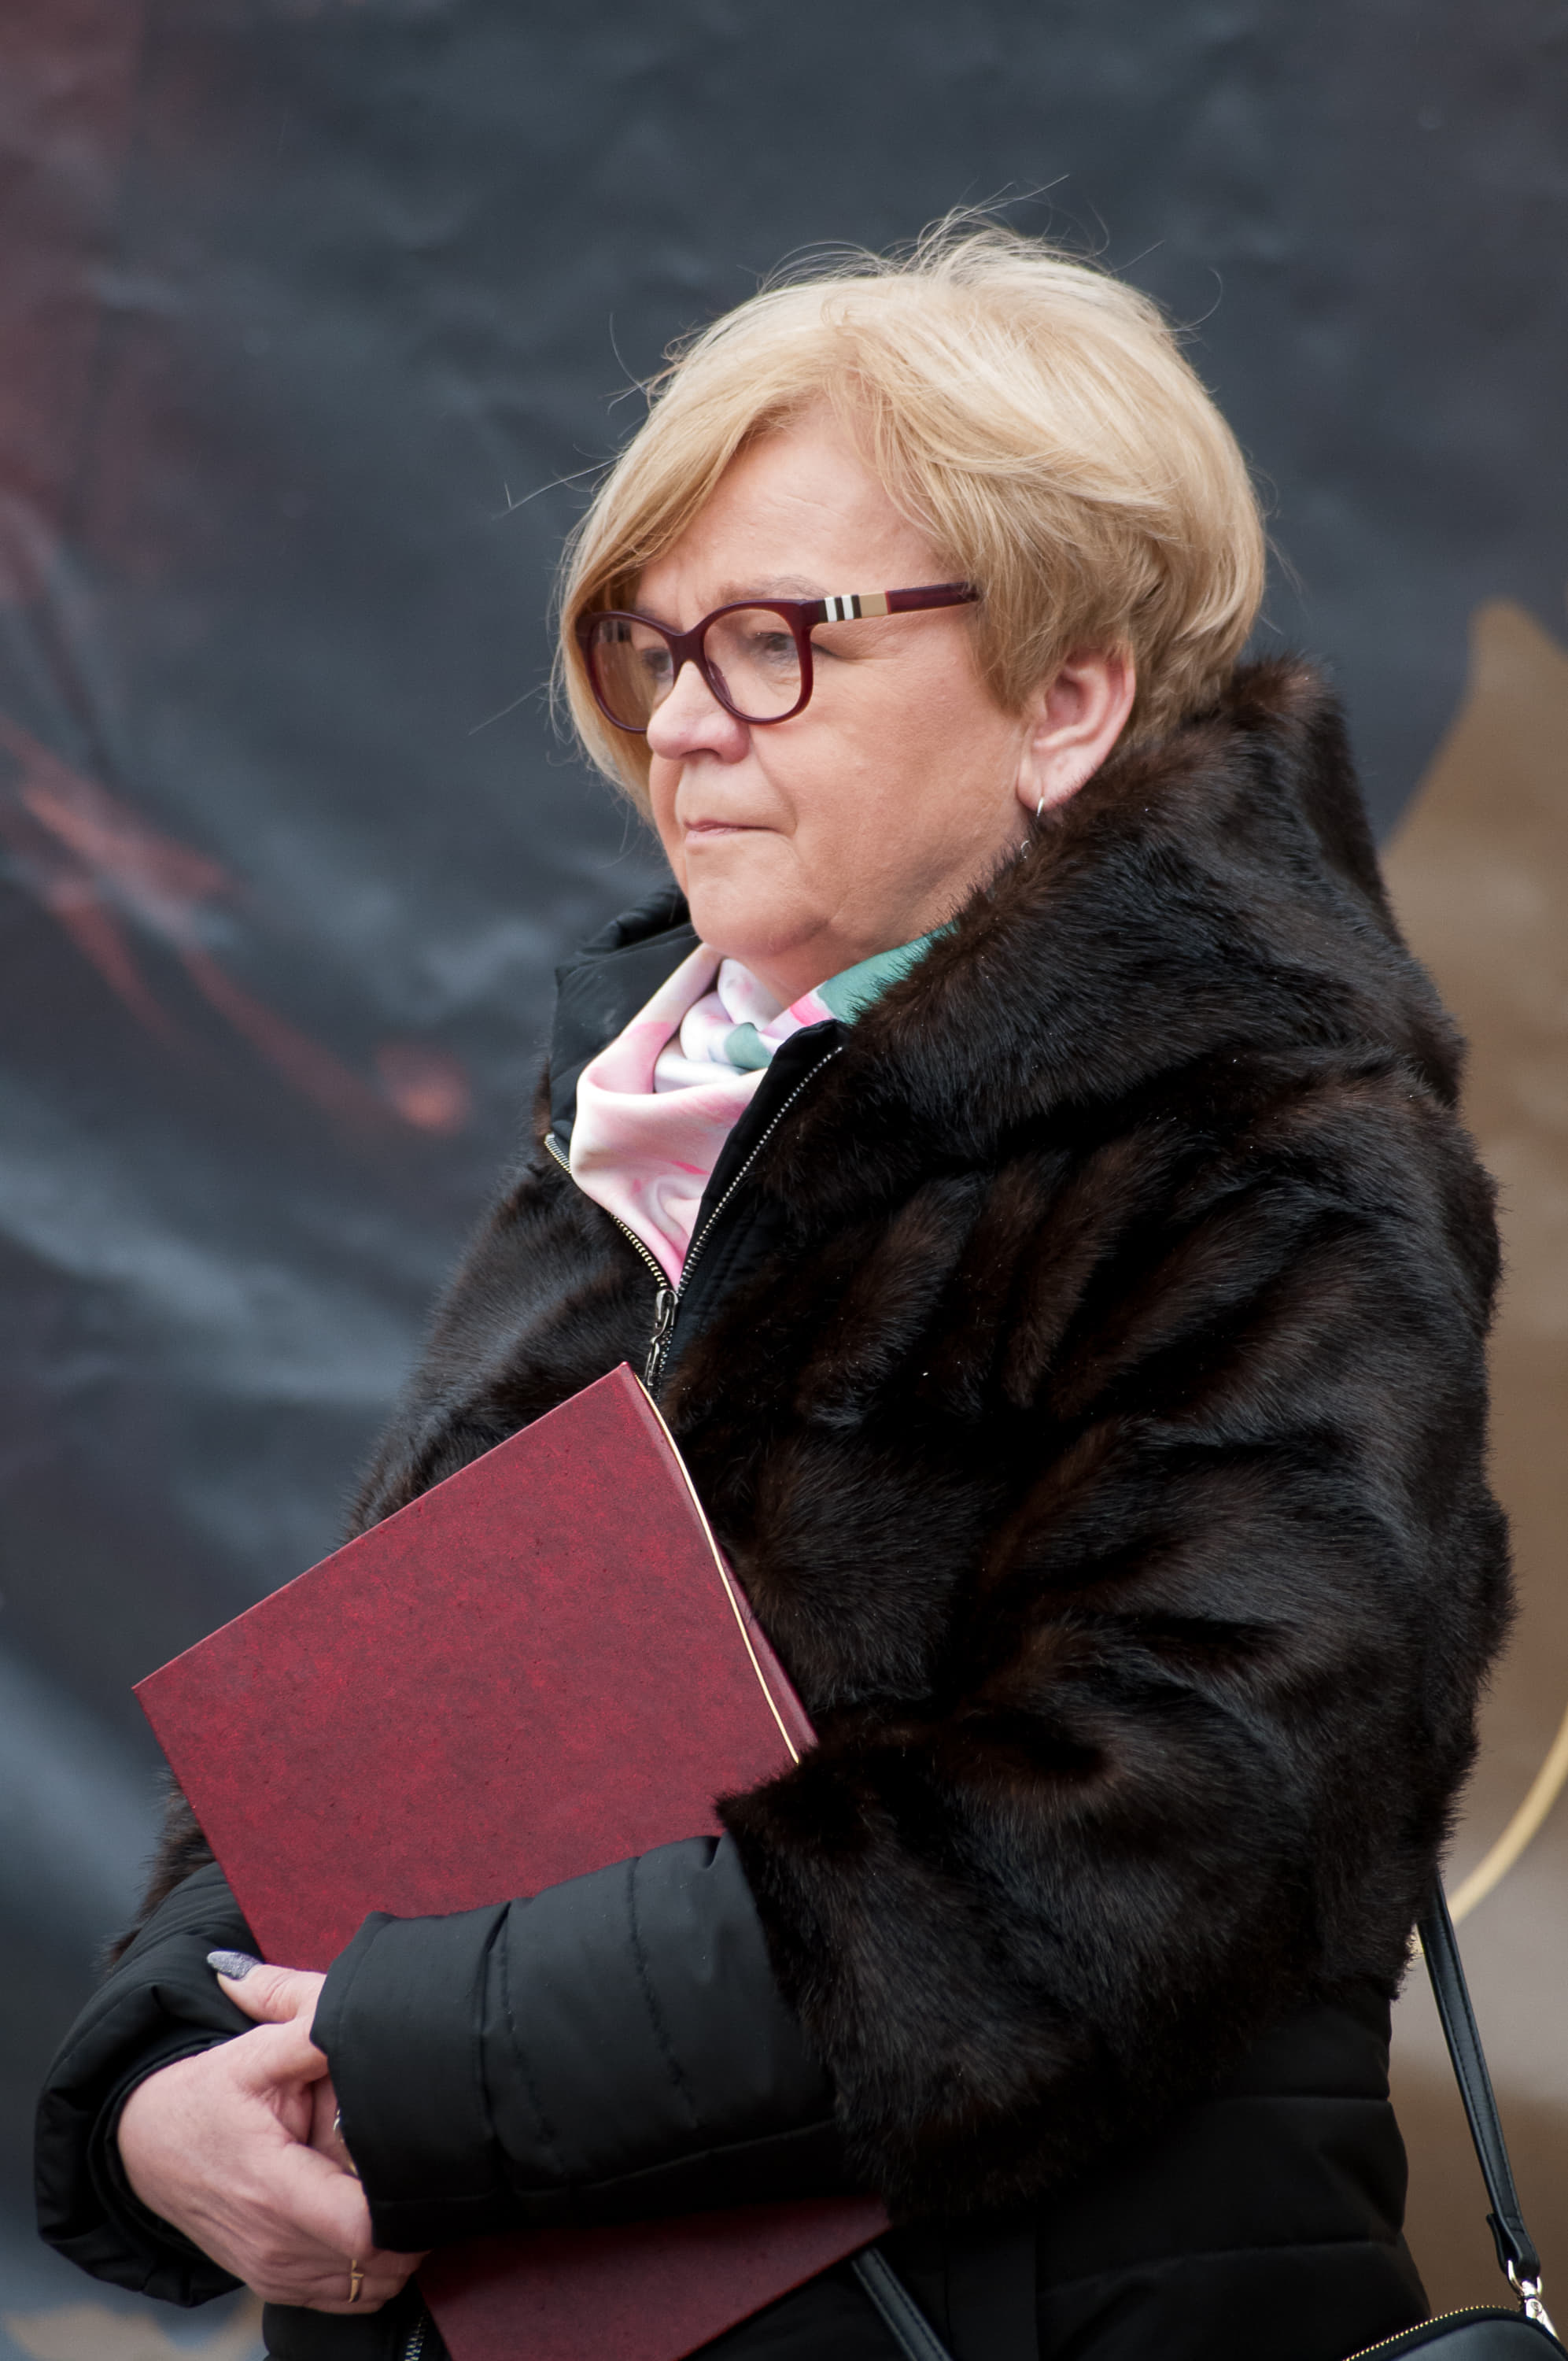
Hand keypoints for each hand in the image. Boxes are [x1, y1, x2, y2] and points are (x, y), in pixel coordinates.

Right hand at [117, 1958, 424, 2311]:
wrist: (147, 2145)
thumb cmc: (205, 2098)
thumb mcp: (255, 2052)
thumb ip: (309, 2026)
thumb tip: (351, 2007)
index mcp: (273, 2187)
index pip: (364, 2229)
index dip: (403, 2200)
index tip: (417, 2162)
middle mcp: (275, 2245)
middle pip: (381, 2257)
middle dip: (406, 2213)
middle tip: (403, 2164)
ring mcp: (277, 2272)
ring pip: (373, 2282)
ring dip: (393, 2242)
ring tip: (380, 2186)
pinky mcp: (279, 2285)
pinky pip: (352, 2297)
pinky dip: (373, 2266)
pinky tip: (366, 2216)